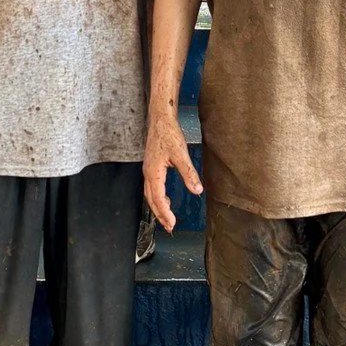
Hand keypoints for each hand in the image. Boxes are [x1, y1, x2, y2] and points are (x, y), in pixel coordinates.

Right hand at [143, 112, 202, 231]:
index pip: (158, 198)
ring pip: (150, 194)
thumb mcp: (181, 154)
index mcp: (153, 172)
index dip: (165, 212)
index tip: (172, 223)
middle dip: (160, 214)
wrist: (160, 119)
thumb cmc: (168, 134)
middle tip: (169, 226)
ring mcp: (148, 169)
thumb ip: (189, 173)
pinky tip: (165, 198)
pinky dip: (157, 197)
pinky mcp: (150, 166)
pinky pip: (151, 187)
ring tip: (167, 217)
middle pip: (151, 200)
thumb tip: (197, 190)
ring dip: (158, 207)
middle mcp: (148, 173)